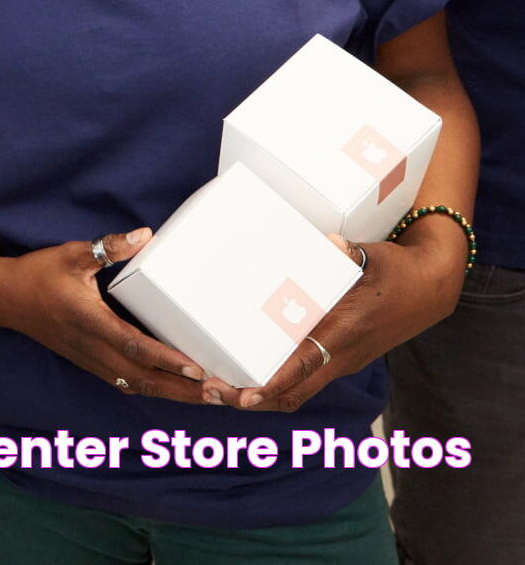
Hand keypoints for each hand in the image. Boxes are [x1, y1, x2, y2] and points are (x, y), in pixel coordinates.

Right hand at [0, 231, 221, 403]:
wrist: (4, 298)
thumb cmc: (39, 273)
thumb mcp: (72, 253)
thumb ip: (108, 248)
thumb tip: (144, 235)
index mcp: (90, 322)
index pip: (134, 346)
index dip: (166, 359)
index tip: (197, 368)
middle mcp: (92, 348)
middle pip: (143, 379)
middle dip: (183, 389)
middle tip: (220, 394)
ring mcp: (90, 360)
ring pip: (137, 386)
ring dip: (173, 394)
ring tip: (208, 397)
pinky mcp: (89, 362)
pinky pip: (126, 383)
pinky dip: (153, 390)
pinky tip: (173, 391)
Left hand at [203, 231, 463, 412]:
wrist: (429, 290)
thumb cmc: (397, 272)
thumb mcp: (375, 258)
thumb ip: (350, 253)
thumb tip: (333, 242)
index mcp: (345, 334)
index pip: (304, 365)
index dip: (273, 381)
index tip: (243, 393)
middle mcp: (340, 357)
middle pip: (291, 393)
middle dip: (250, 397)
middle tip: (209, 389)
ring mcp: (339, 362)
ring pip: (295, 392)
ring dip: (258, 394)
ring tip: (216, 387)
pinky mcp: (336, 358)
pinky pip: (302, 380)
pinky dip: (274, 384)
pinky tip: (244, 373)